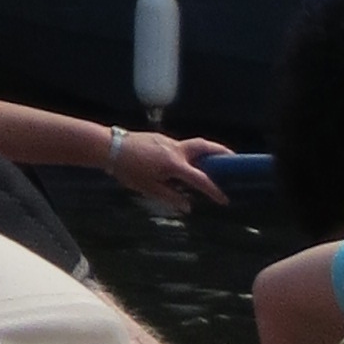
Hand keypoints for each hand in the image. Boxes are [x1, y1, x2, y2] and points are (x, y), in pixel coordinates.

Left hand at [114, 130, 232, 209]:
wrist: (109, 146)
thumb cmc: (127, 169)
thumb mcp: (148, 188)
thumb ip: (170, 197)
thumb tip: (188, 206)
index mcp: (174, 164)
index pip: (200, 179)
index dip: (214, 191)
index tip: (224, 200)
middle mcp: (175, 149)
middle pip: (205, 146)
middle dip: (222, 151)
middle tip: (235, 159)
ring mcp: (168, 141)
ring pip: (194, 144)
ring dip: (207, 150)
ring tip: (215, 160)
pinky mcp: (160, 138)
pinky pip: (181, 145)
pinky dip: (190, 152)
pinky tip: (187, 162)